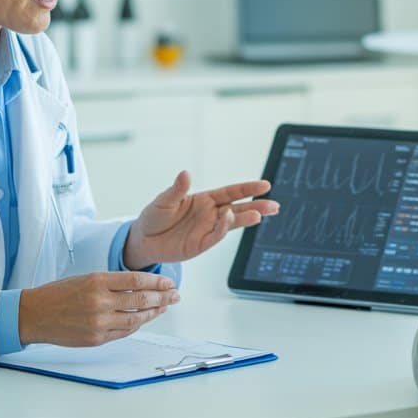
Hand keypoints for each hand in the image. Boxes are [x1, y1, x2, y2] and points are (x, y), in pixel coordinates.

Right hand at [18, 271, 178, 346]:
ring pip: (136, 319)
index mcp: (97, 281)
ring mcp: (99, 322)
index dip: (156, 282)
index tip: (168, 282)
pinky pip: (124, 332)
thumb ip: (111, 283)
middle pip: (141, 300)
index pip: (136, 280)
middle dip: (162, 297)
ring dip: (154, 313)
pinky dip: (137, 325)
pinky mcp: (97, 339)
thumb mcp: (85, 278)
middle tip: (175, 295)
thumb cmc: (59, 294)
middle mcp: (100, 302)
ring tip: (165, 307)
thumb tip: (140, 286)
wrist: (34, 315)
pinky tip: (146, 319)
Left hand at [125, 171, 279, 268]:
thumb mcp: (164, 200)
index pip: (231, 192)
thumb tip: (185, 173)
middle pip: (238, 208)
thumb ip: (177, 189)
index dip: (247, 189)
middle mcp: (210, 214)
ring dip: (245, 219)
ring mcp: (207, 230)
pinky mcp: (200, 244)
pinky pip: (215, 237)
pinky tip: (229, 220)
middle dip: (257, 206)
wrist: (143, 240)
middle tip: (275, 205)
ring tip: (260, 214)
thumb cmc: (154, 216)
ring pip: (231, 224)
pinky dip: (223, 228)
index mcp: (205, 199)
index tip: (265, 185)